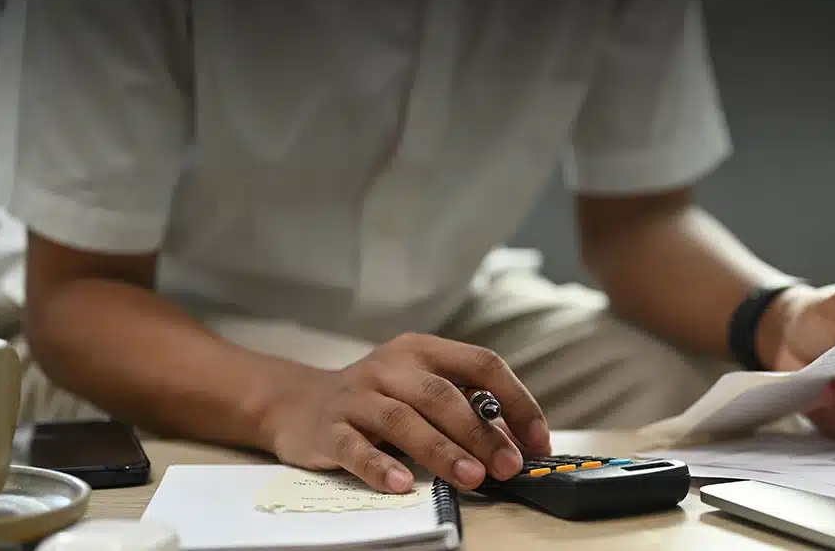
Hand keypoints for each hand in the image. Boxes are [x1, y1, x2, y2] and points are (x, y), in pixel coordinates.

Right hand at [260, 333, 551, 492]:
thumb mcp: (419, 391)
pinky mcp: (329, 428)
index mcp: (423, 350)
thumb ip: (463, 409)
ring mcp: (357, 395)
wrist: (297, 402)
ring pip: (402, 420)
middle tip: (508, 466)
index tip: (537, 440)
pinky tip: (401, 485)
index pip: (482, 364)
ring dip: (441, 451)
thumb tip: (513, 444)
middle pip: (443, 395)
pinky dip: (379, 465)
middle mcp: (390, 366)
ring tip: (471, 479)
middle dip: (480, 433)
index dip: (517, 401)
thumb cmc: (377, 400)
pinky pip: (355, 447)